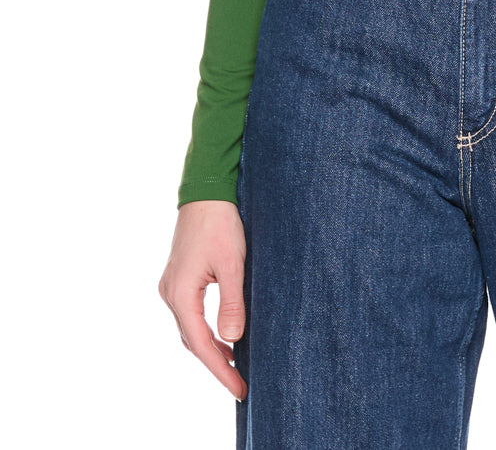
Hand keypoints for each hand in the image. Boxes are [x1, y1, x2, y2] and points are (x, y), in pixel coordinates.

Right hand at [159, 200, 248, 401]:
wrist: (206, 191)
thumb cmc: (220, 223)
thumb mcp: (233, 263)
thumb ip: (232, 303)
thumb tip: (233, 341)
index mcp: (181, 294)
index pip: (201, 345)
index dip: (221, 370)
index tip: (240, 389)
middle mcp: (170, 294)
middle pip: (193, 341)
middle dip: (216, 364)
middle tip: (240, 384)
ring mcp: (172, 286)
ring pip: (190, 329)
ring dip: (211, 348)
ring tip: (236, 365)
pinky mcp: (179, 278)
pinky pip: (191, 315)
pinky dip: (206, 331)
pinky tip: (224, 336)